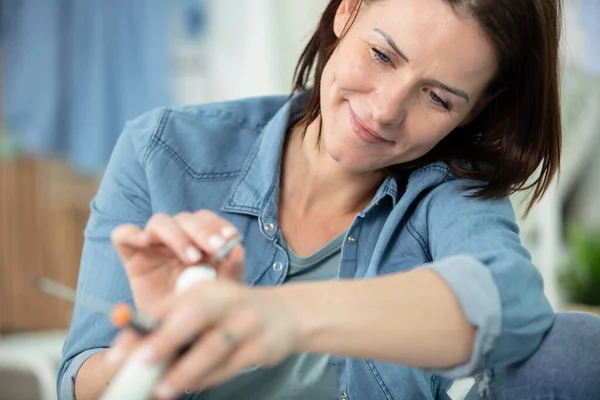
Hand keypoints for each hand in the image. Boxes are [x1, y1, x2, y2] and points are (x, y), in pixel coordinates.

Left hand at [106, 280, 300, 398]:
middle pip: (195, 316)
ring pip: (214, 347)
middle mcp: (226, 300)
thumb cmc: (234, 312)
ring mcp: (246, 322)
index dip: (141, 327)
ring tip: (162, 389)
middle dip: (166, 339)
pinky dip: (208, 379)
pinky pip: (231, 366)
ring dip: (186, 370)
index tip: (117, 353)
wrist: (287, 314)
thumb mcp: (206, 305)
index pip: (168, 305)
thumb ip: (173, 320)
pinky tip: (191, 387)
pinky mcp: (261, 346)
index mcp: (205, 288)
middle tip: (140, 363)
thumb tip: (134, 347)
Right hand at [111, 210, 244, 311]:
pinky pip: (123, 234)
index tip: (231, 237)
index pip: (208, 221)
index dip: (219, 226)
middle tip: (216, 248)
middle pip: (187, 219)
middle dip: (204, 230)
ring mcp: (153, 245)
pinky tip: (143, 242)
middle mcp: (177, 239)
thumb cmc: (198, 311)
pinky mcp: (132, 256)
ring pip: (161, 222)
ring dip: (178, 235)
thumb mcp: (220, 294)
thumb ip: (231, 271)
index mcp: (200, 242)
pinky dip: (131, 233)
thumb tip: (239, 249)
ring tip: (192, 257)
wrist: (171, 338)